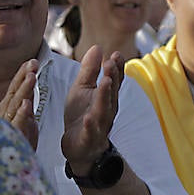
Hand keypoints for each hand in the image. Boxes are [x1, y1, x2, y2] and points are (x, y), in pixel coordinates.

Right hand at [0, 59, 38, 148]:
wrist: (13, 169)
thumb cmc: (19, 146)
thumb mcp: (26, 123)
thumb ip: (27, 108)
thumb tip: (28, 91)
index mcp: (9, 110)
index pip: (15, 88)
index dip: (23, 74)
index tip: (32, 61)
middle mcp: (5, 115)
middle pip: (14, 92)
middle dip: (23, 76)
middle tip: (32, 63)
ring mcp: (7, 126)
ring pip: (14, 105)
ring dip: (23, 90)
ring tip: (31, 76)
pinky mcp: (11, 138)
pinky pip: (16, 125)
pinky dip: (21, 114)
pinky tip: (26, 104)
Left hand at [60, 44, 123, 173]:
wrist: (77, 147)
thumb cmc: (81, 115)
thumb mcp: (82, 89)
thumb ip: (90, 70)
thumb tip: (98, 47)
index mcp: (106, 98)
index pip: (114, 81)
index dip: (116, 68)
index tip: (116, 54)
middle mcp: (107, 111)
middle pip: (111, 94)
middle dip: (112, 78)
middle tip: (110, 63)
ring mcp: (99, 126)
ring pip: (103, 111)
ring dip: (105, 97)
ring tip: (104, 82)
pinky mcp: (88, 140)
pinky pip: (90, 133)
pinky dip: (90, 126)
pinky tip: (88, 117)